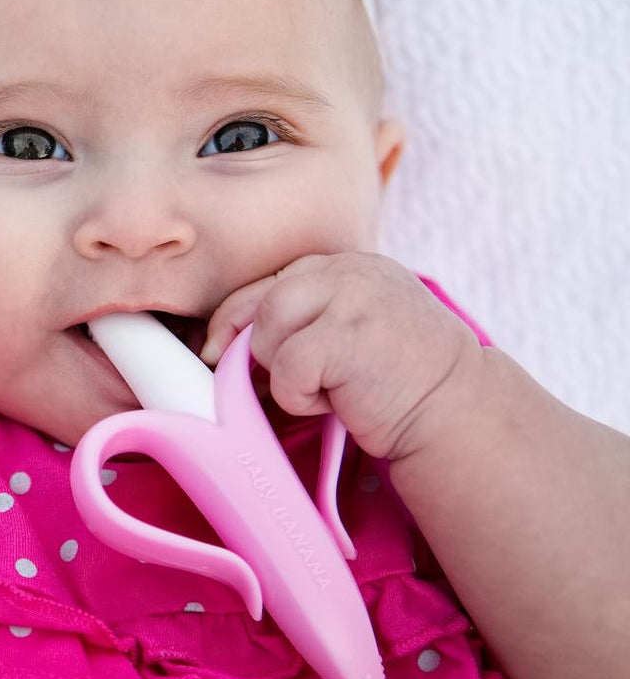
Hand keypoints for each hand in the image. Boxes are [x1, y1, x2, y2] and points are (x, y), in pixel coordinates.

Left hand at [201, 252, 483, 459]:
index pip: (270, 281)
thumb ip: (304, 317)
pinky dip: (300, 396)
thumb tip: (223, 341)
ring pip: (266, 331)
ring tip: (331, 387)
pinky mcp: (347, 336)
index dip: (239, 319)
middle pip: (260, 303)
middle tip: (294, 380)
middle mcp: (349, 270)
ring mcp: (351, 298)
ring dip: (285, 372)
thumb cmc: (396, 381)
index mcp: (347, 266)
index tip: (223, 350)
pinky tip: (340, 401)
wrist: (457, 412)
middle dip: (260, 349)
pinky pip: (286, 367)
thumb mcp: (350, 330)